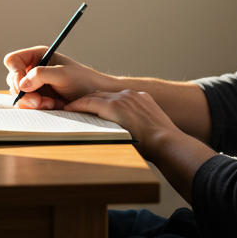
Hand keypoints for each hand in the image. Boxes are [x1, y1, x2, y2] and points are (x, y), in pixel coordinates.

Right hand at [3, 47, 116, 108]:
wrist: (94, 96)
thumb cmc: (82, 80)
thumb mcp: (63, 74)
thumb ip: (41, 75)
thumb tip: (22, 84)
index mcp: (38, 56)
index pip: (13, 60)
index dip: (15, 72)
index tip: (23, 84)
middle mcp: (33, 69)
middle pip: (12, 80)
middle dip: (24, 92)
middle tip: (38, 100)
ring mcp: (34, 85)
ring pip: (18, 95)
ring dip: (31, 102)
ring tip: (50, 103)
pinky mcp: (37, 99)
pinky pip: (26, 105)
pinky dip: (36, 107)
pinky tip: (51, 105)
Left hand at [64, 89, 216, 199]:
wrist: (167, 142)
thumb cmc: (161, 143)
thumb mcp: (152, 128)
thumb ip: (141, 125)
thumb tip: (135, 135)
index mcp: (141, 98)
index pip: (115, 97)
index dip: (102, 102)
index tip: (94, 107)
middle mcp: (131, 95)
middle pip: (102, 94)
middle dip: (89, 100)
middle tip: (76, 106)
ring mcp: (122, 99)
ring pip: (94, 97)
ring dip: (82, 102)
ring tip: (69, 108)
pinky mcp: (114, 107)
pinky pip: (90, 103)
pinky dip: (79, 105)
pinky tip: (70, 109)